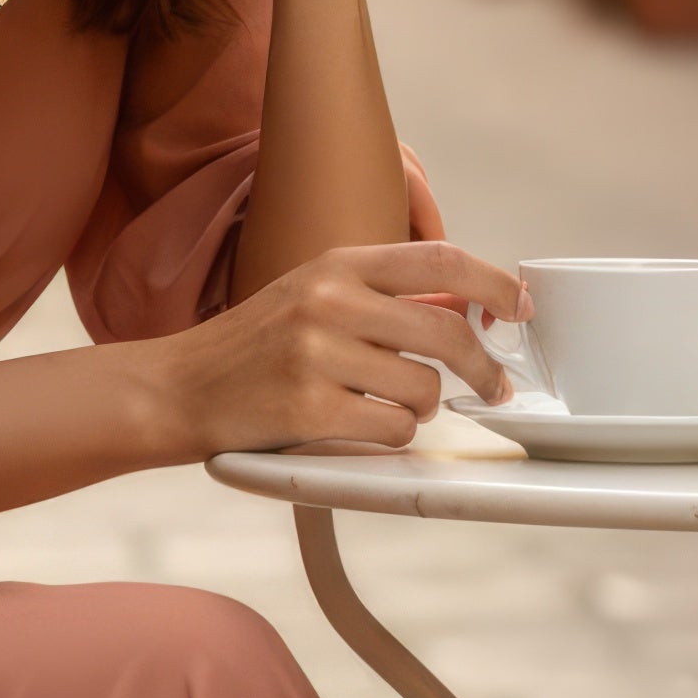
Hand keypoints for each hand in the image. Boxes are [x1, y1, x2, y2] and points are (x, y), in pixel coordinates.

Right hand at [150, 242, 528, 459]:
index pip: (440, 260)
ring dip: (419, 409)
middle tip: (493, 387)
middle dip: (483, 367)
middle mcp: (328, 301)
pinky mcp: (309, 410)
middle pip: (447, 331)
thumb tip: (469, 304)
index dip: (493, 282)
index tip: (520, 307)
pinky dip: (389, 437)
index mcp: (335, 263)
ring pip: (424, 391)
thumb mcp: (314, 295)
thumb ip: (384, 296)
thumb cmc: (255, 345)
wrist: (178, 387)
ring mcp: (316, 355)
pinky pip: (393, 431)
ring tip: (380, 405)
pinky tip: (354, 426)